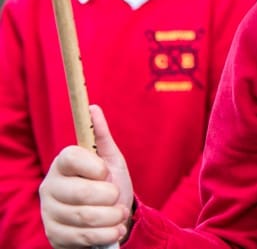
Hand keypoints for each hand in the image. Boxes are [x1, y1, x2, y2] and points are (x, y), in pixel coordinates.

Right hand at [40, 105, 134, 248]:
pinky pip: (82, 237)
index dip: (94, 166)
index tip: (106, 172)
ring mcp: (50, 212)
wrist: (105, 218)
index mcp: (63, 163)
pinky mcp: (54, 235)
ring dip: (111, 217)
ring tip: (119, 214)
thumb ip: (101, 136)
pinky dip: (106, 234)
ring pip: (84, 216)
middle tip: (117, 197)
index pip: (71, 157)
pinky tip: (114, 230)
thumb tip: (93, 108)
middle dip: (109, 196)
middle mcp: (50, 187)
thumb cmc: (107, 184)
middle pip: (80, 192)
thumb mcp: (110, 160)